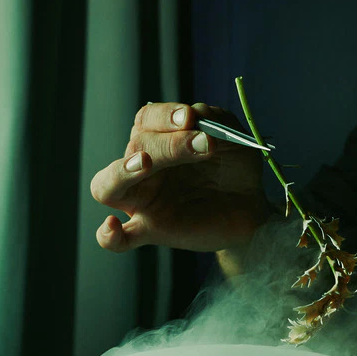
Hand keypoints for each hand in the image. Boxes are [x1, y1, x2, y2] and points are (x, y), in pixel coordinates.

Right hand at [90, 102, 275, 252]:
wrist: (250, 205)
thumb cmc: (234, 168)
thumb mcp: (229, 134)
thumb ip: (210, 118)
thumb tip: (190, 115)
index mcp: (158, 141)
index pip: (146, 120)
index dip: (165, 115)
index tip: (190, 118)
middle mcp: (143, 169)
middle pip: (133, 148)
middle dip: (168, 143)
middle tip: (203, 144)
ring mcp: (143, 202)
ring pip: (106, 186)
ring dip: (122, 171)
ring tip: (145, 163)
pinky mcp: (152, 231)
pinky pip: (118, 240)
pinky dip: (109, 236)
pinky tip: (112, 226)